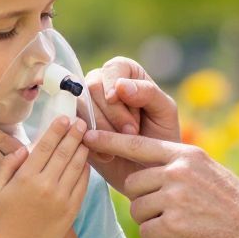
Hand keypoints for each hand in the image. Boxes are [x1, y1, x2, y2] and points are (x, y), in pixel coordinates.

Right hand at [0, 115, 90, 237]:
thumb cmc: (3, 217)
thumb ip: (7, 165)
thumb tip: (23, 148)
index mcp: (27, 177)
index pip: (46, 146)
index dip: (56, 130)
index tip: (64, 118)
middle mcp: (46, 185)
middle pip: (65, 152)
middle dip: (74, 134)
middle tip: (81, 121)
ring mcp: (61, 198)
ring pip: (77, 166)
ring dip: (82, 149)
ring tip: (86, 137)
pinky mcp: (72, 210)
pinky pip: (82, 185)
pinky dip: (85, 171)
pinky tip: (85, 161)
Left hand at [80, 131, 238, 237]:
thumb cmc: (234, 206)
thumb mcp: (208, 173)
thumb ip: (178, 168)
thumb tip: (146, 175)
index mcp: (185, 154)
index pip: (138, 144)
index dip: (109, 140)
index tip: (86, 134)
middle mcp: (178, 170)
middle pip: (133, 185)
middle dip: (144, 202)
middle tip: (168, 215)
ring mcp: (175, 196)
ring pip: (138, 210)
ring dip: (152, 224)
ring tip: (179, 229)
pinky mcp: (173, 223)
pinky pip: (146, 232)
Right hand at [81, 57, 180, 192]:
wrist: (151, 169)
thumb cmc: (161, 136)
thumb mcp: (164, 112)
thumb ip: (148, 93)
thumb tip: (121, 85)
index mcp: (126, 74)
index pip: (112, 68)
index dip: (111, 82)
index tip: (115, 99)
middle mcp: (103, 86)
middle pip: (92, 87)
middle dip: (112, 113)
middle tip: (131, 132)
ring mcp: (88, 108)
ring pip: (82, 108)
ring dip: (103, 129)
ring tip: (122, 145)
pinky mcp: (79, 129)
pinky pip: (74, 130)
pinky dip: (92, 144)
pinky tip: (109, 154)